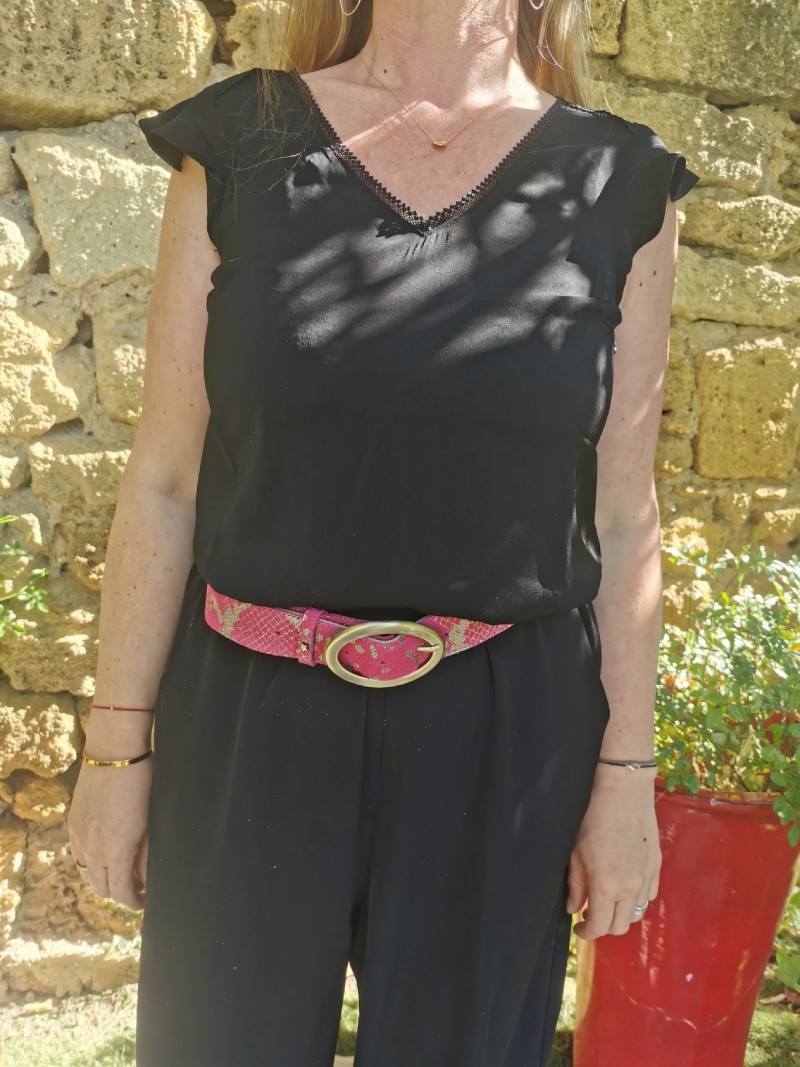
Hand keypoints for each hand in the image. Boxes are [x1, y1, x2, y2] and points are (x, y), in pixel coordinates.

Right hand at [66, 752, 152, 910]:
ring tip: (122, 872)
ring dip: (104, 879)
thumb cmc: (143, 783)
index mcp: (116, 851)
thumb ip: (147, 855)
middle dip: (120, 893)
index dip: (134, 902)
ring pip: (87, 874)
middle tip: (137, 888)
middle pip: (102, 889)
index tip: (145, 900)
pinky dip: (91, 862)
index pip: (120, 893)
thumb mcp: (152, 822)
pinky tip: (106, 853)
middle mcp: (92, 849)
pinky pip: (78, 854)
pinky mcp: (73, 823)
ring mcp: (79, 836)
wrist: (115, 752)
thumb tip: (147, 879)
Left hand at [566, 765, 660, 938]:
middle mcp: (631, 888)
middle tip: (590, 913)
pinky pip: (649, 894)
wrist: (622, 791)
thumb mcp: (575, 854)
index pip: (599, 927)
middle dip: (603, 925)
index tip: (578, 928)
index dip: (586, 933)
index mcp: (607, 887)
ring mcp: (647, 877)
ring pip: (637, 912)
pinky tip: (624, 886)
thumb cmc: (592, 818)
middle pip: (620, 926)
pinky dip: (636, 898)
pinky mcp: (656, 865)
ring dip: (621, 913)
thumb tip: (574, 909)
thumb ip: (576, 886)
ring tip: (607, 899)